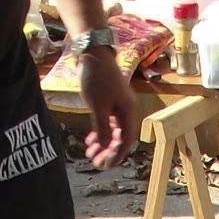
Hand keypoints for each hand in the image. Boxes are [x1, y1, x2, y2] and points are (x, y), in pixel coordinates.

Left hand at [78, 46, 135, 168]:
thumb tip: (105, 147)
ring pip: (113, 132)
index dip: (117, 154)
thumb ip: (102, 128)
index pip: (126, 140)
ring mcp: (118, 107)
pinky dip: (100, 133)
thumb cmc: (97, 77)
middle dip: (108, 152)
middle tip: (96, 163)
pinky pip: (108, 124)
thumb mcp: (98, 106)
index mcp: (128, 111)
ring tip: (90, 154)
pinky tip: (90, 141)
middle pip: (120, 138)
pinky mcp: (110, 103)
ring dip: (103, 145)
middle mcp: (126, 111)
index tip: (107, 165)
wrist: (94, 54)